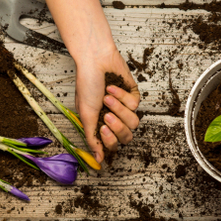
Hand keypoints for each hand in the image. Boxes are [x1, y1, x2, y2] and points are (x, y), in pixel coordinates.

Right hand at [74, 47, 139, 161]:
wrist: (95, 61)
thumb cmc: (87, 84)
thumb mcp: (86, 114)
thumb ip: (92, 138)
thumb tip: (98, 159)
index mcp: (101, 125)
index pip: (113, 144)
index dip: (110, 140)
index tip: (103, 127)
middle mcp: (114, 119)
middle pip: (127, 136)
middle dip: (118, 125)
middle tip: (107, 114)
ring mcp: (125, 108)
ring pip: (133, 122)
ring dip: (119, 109)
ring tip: (107, 96)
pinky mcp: (133, 96)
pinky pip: (135, 105)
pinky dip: (122, 96)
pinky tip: (112, 87)